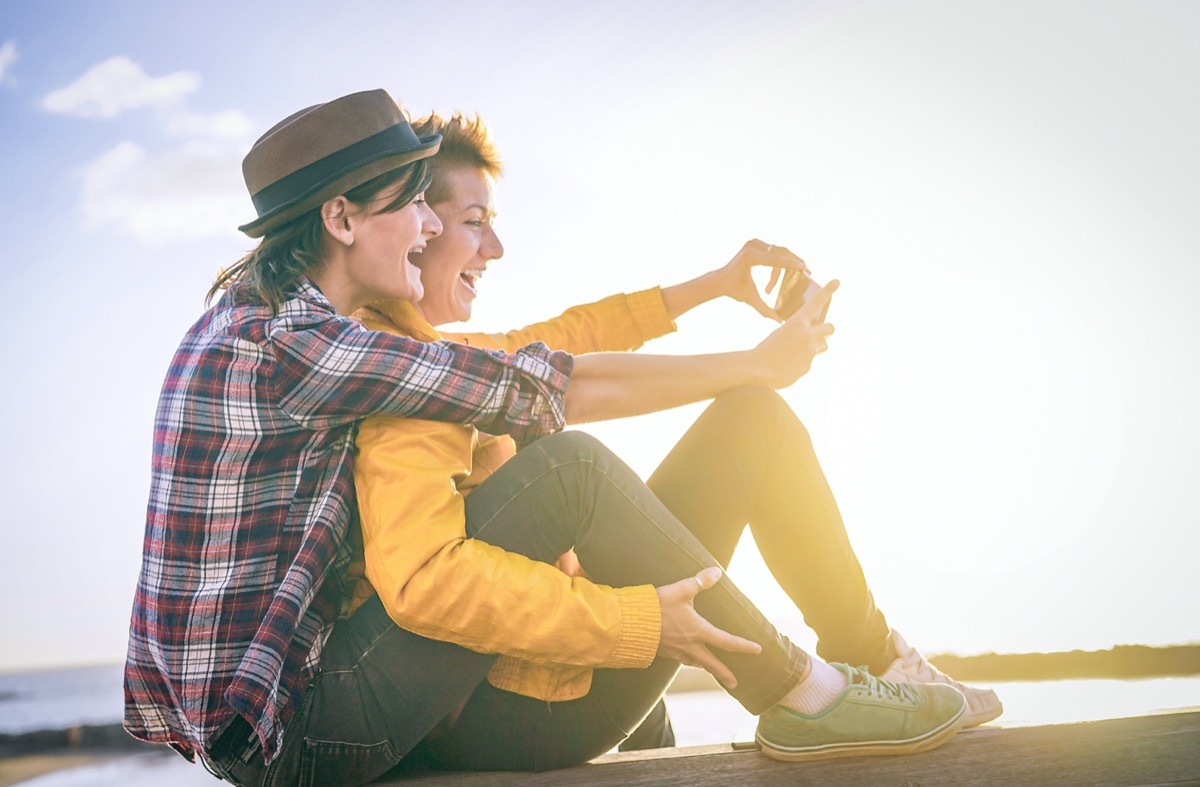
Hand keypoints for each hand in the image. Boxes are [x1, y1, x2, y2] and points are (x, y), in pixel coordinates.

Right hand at [655, 567, 761, 688]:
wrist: (629, 624)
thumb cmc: (656, 606)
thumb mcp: (680, 590)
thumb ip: (699, 581)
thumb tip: (717, 572)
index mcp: (698, 631)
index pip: (726, 641)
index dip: (744, 646)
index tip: (758, 650)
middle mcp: (689, 646)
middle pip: (712, 664)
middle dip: (724, 674)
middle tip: (735, 684)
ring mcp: (676, 652)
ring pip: (695, 663)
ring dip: (705, 667)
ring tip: (709, 669)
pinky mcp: (663, 652)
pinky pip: (681, 659)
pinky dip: (688, 660)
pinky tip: (687, 657)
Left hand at [714, 239, 808, 319]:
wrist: (721, 279)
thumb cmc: (733, 289)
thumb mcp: (750, 299)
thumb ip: (764, 309)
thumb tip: (779, 321)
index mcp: (749, 256)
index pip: (774, 259)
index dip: (790, 264)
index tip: (803, 268)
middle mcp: (752, 245)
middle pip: (780, 252)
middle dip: (794, 262)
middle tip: (807, 271)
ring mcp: (755, 242)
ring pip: (779, 251)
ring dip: (789, 262)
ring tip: (802, 271)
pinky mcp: (757, 243)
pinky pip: (775, 251)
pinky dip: (782, 260)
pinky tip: (791, 269)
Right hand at [750, 279, 838, 388]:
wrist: (758, 370)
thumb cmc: (765, 349)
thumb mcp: (780, 333)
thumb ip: (797, 332)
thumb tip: (809, 340)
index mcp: (798, 322)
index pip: (816, 302)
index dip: (828, 290)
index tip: (837, 281)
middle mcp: (808, 335)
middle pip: (830, 327)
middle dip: (826, 329)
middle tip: (817, 331)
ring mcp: (811, 351)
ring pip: (823, 346)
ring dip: (816, 346)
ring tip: (798, 351)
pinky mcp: (809, 365)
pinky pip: (810, 361)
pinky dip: (801, 362)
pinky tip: (788, 364)